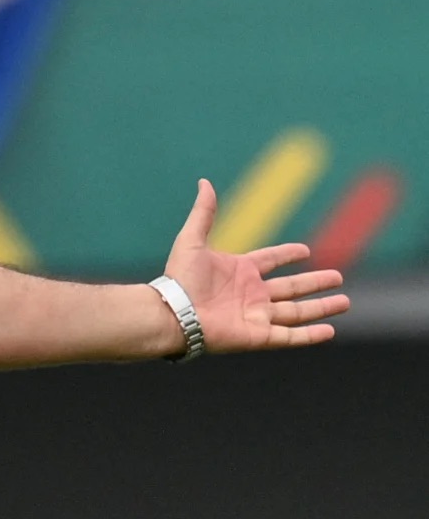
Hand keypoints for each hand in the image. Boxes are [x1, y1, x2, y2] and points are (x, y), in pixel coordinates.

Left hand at [163, 179, 349, 353]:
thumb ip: (204, 213)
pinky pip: (290, 336)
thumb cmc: (179, 278)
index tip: (305, 251)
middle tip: (338, 277)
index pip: (270, 260)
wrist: (172, 312)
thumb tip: (204, 182)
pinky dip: (310, 335)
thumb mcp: (192, 240)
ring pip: (297, 312)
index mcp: (239, 271)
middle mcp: (250, 294)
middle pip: (291, 288)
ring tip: (345, 302)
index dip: (287, 255)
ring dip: (321, 308)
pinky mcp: (257, 336)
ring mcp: (255, 316)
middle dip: (314, 283)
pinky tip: (330, 330)